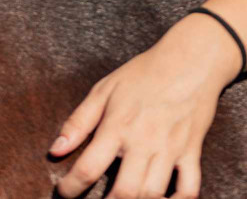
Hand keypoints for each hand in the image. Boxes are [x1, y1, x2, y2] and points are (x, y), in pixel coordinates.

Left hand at [50, 14, 240, 197]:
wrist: (190, 61)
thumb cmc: (142, 74)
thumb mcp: (103, 90)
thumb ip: (78, 122)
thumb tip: (55, 150)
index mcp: (117, 126)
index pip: (88, 168)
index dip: (71, 187)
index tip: (63, 193)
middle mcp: (143, 142)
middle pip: (124, 192)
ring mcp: (170, 149)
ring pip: (153, 194)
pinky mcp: (192, 152)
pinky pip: (190, 189)